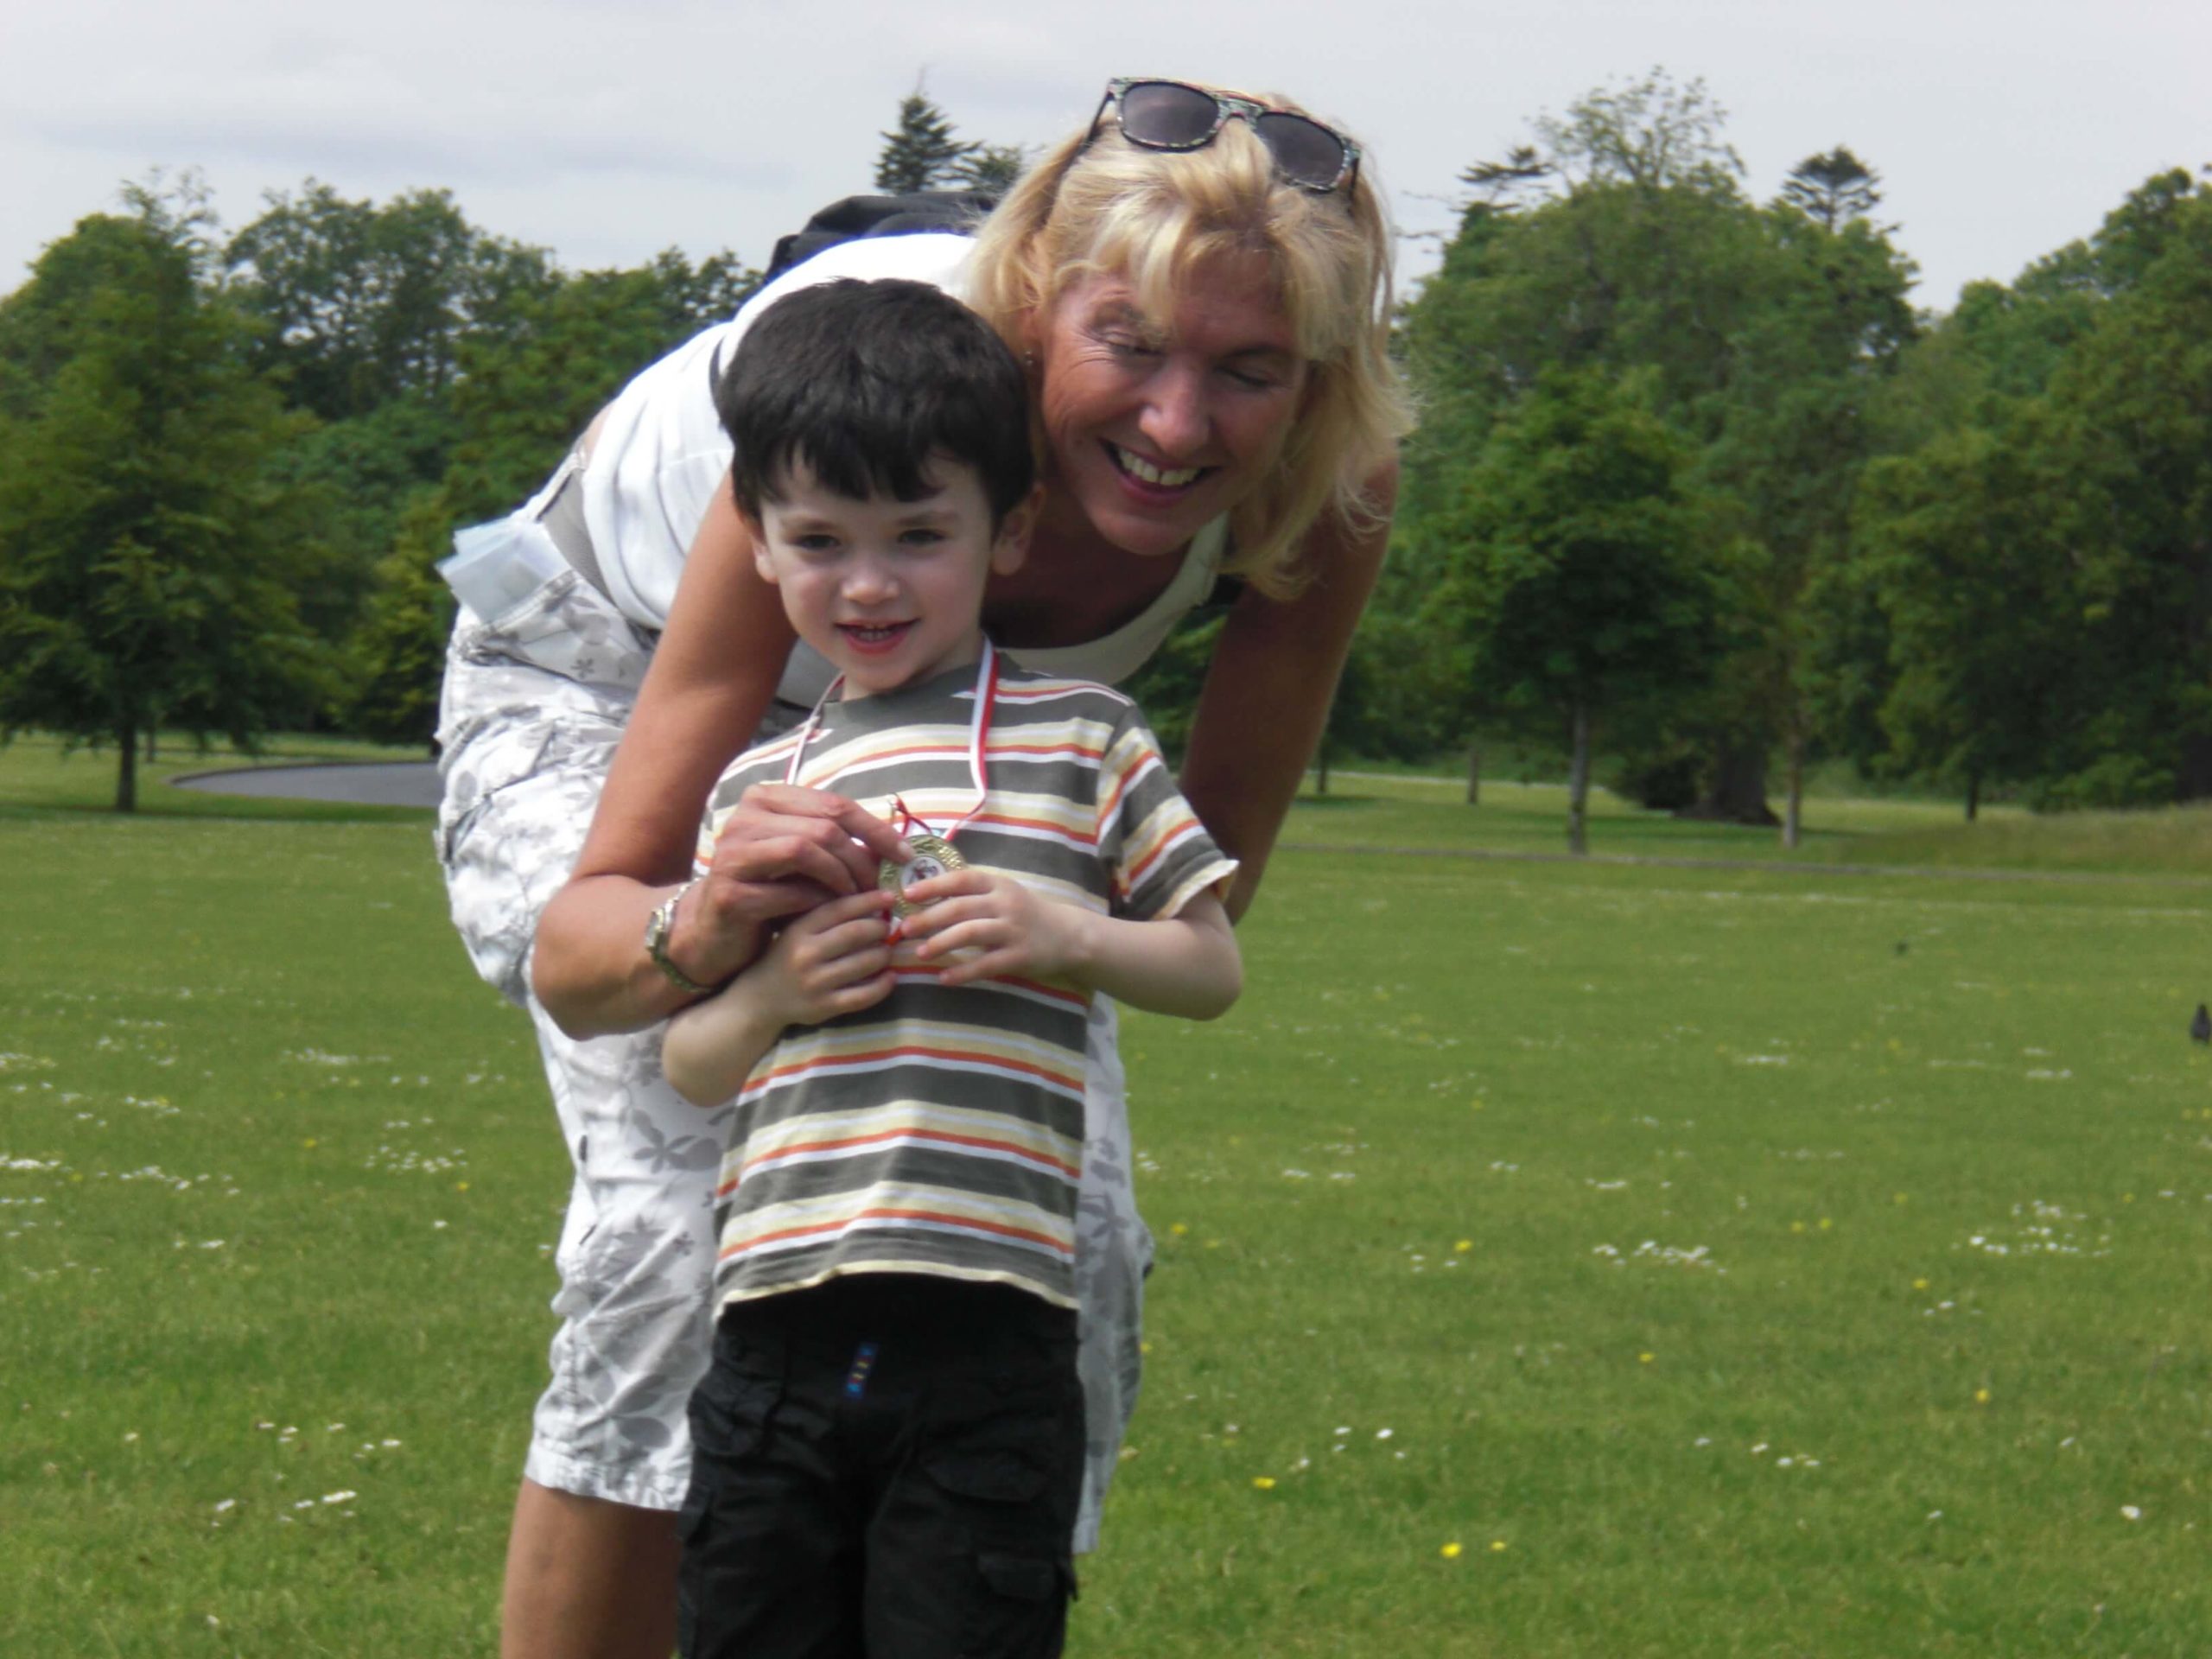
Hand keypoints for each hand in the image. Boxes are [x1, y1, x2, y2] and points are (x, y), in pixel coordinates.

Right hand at [681, 785, 910, 980]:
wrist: (715, 932)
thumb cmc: (769, 891)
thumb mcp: (805, 862)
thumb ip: (839, 846)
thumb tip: (896, 847)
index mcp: (765, 799)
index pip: (834, 803)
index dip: (875, 829)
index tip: (903, 854)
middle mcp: (744, 819)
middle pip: (822, 825)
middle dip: (860, 857)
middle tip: (879, 885)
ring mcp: (733, 854)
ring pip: (803, 849)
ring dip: (840, 876)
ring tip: (856, 898)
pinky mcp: (729, 893)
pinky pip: (787, 890)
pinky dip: (816, 901)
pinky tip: (829, 912)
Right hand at [751, 888, 898, 1026]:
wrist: (760, 999)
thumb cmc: (785, 958)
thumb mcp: (795, 931)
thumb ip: (825, 917)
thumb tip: (871, 902)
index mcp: (798, 930)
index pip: (839, 909)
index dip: (868, 901)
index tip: (889, 897)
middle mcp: (806, 955)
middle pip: (855, 933)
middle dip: (879, 928)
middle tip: (888, 928)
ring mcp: (816, 983)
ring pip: (864, 963)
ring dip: (884, 954)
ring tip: (888, 950)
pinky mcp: (825, 1007)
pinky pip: (863, 995)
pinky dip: (883, 985)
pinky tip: (890, 976)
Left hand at [896, 869, 1091, 987]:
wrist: (1068, 935)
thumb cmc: (1026, 913)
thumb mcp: (1003, 894)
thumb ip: (972, 894)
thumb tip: (925, 896)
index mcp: (997, 884)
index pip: (961, 879)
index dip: (933, 886)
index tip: (907, 895)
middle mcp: (1005, 903)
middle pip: (960, 907)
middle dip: (928, 918)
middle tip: (904, 929)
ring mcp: (1013, 930)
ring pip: (970, 933)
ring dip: (941, 943)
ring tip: (920, 953)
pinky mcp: (1019, 956)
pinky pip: (986, 964)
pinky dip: (963, 972)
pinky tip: (944, 979)